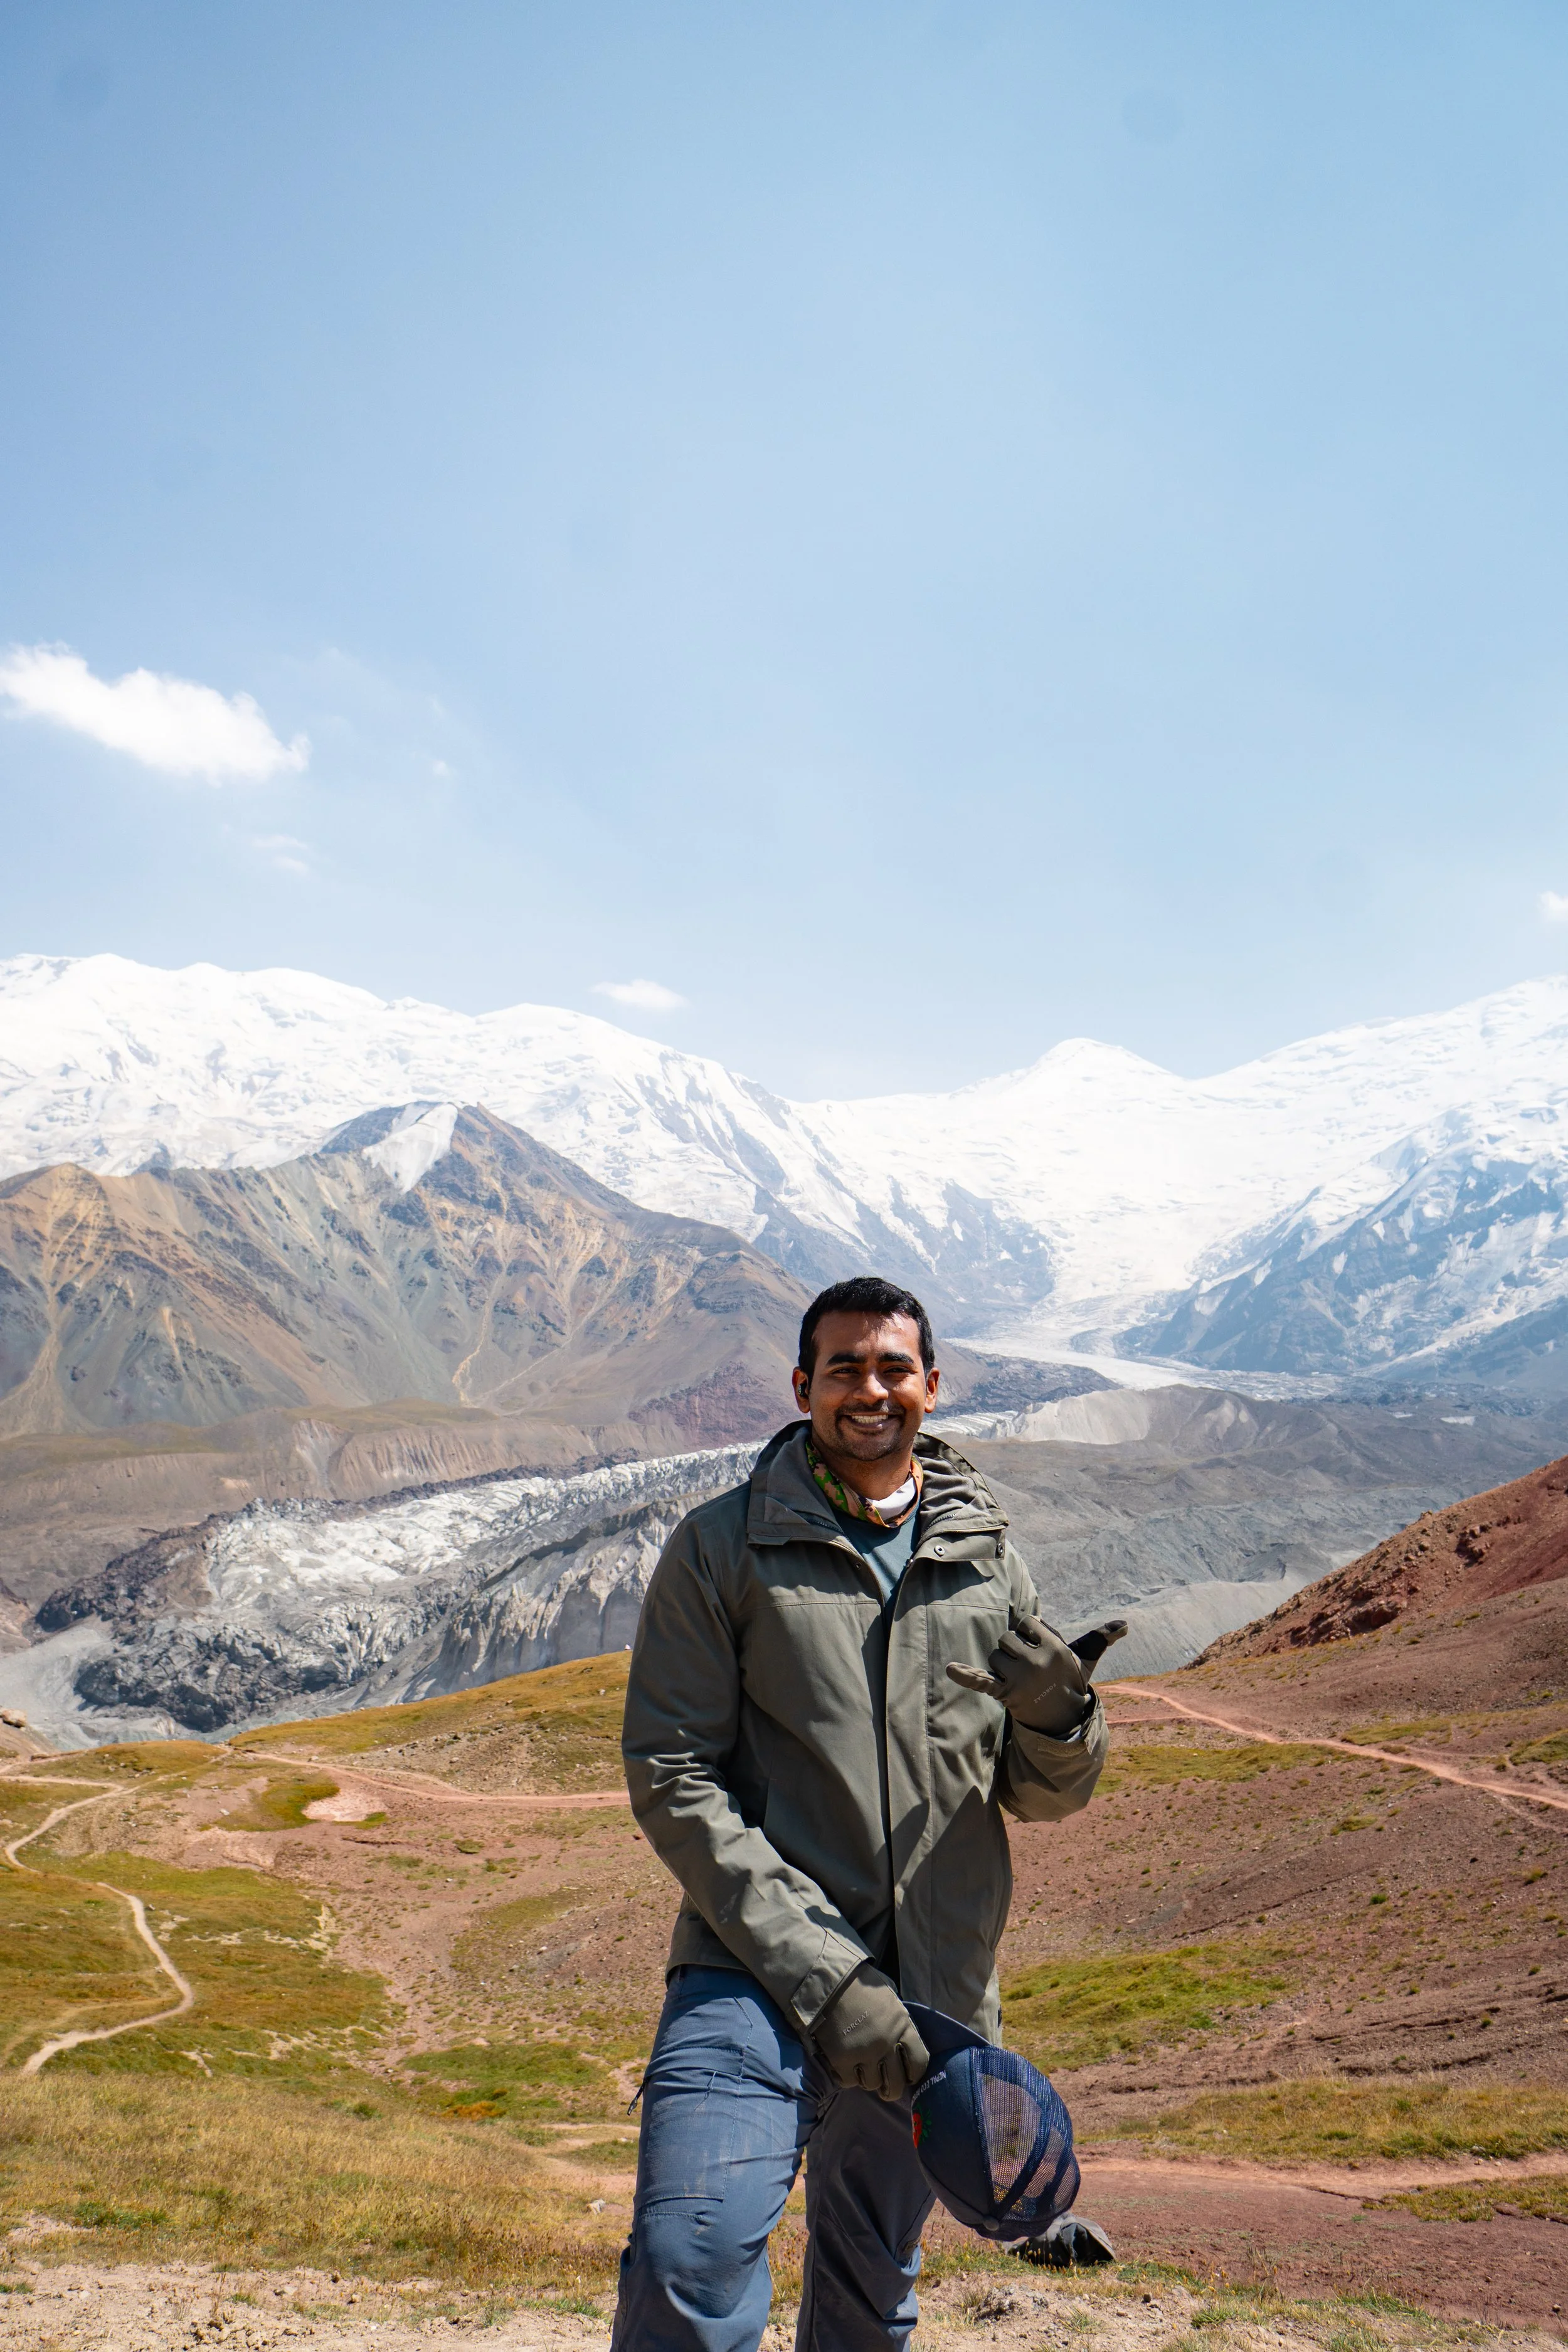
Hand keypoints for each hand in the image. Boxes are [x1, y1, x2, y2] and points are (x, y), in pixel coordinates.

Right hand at [812, 1963, 929, 2100]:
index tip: (906, 2075)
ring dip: (867, 2078)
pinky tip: (844, 2064)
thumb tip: (903, 2047)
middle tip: (885, 2087)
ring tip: (861, 2068)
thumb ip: (899, 2025)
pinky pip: (849, 2081)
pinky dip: (847, 2075)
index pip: (919, 2062)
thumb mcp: (890, 2001)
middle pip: (896, 2083)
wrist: (828, 1981)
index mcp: (902, 2025)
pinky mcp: (841, 2060)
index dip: (913, 2073)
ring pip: (872, 2084)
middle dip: (891, 2089)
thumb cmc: (861, 1987)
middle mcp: (886, 2043)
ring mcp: (864, 2053)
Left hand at [946, 1614, 1121, 1734]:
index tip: (1042, 1648)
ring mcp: (1020, 1679)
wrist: (1061, 1720)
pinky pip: (982, 1681)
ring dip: (1002, 1665)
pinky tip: (949, 1669)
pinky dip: (965, 1676)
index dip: (1032, 1632)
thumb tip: (1125, 1624)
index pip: (1028, 1621)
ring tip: (1020, 1679)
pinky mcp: (1005, 1694)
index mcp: (1055, 1648)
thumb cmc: (1070, 1683)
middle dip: (1015, 1649)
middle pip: (1007, 1638)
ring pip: (995, 1655)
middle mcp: (1037, 1662)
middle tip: (1030, 1667)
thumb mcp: (1086, 1660)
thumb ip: (1101, 1638)